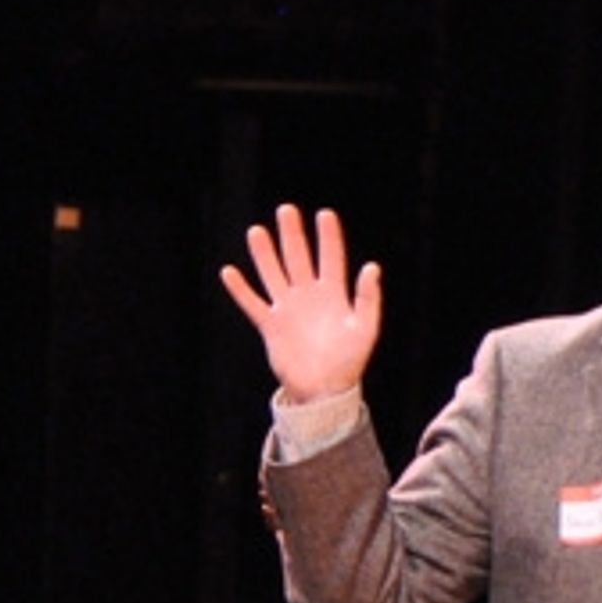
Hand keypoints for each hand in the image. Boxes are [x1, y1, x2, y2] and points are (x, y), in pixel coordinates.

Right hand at [220, 204, 381, 401]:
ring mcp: (288, 309)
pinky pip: (253, 303)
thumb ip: (367, 298)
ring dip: (265, 254)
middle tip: (286, 210)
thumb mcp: (364, 329)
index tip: (325, 214)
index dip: (328, 237)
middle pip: (298, 259)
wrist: (324, 391)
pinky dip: (241, 289)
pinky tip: (229, 272)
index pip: (330, 258)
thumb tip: (372, 267)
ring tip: (257, 231)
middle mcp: (308, 297)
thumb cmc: (349, 362)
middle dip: (292, 235)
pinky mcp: (271, 326)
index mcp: (333, 295)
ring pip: (273, 274)